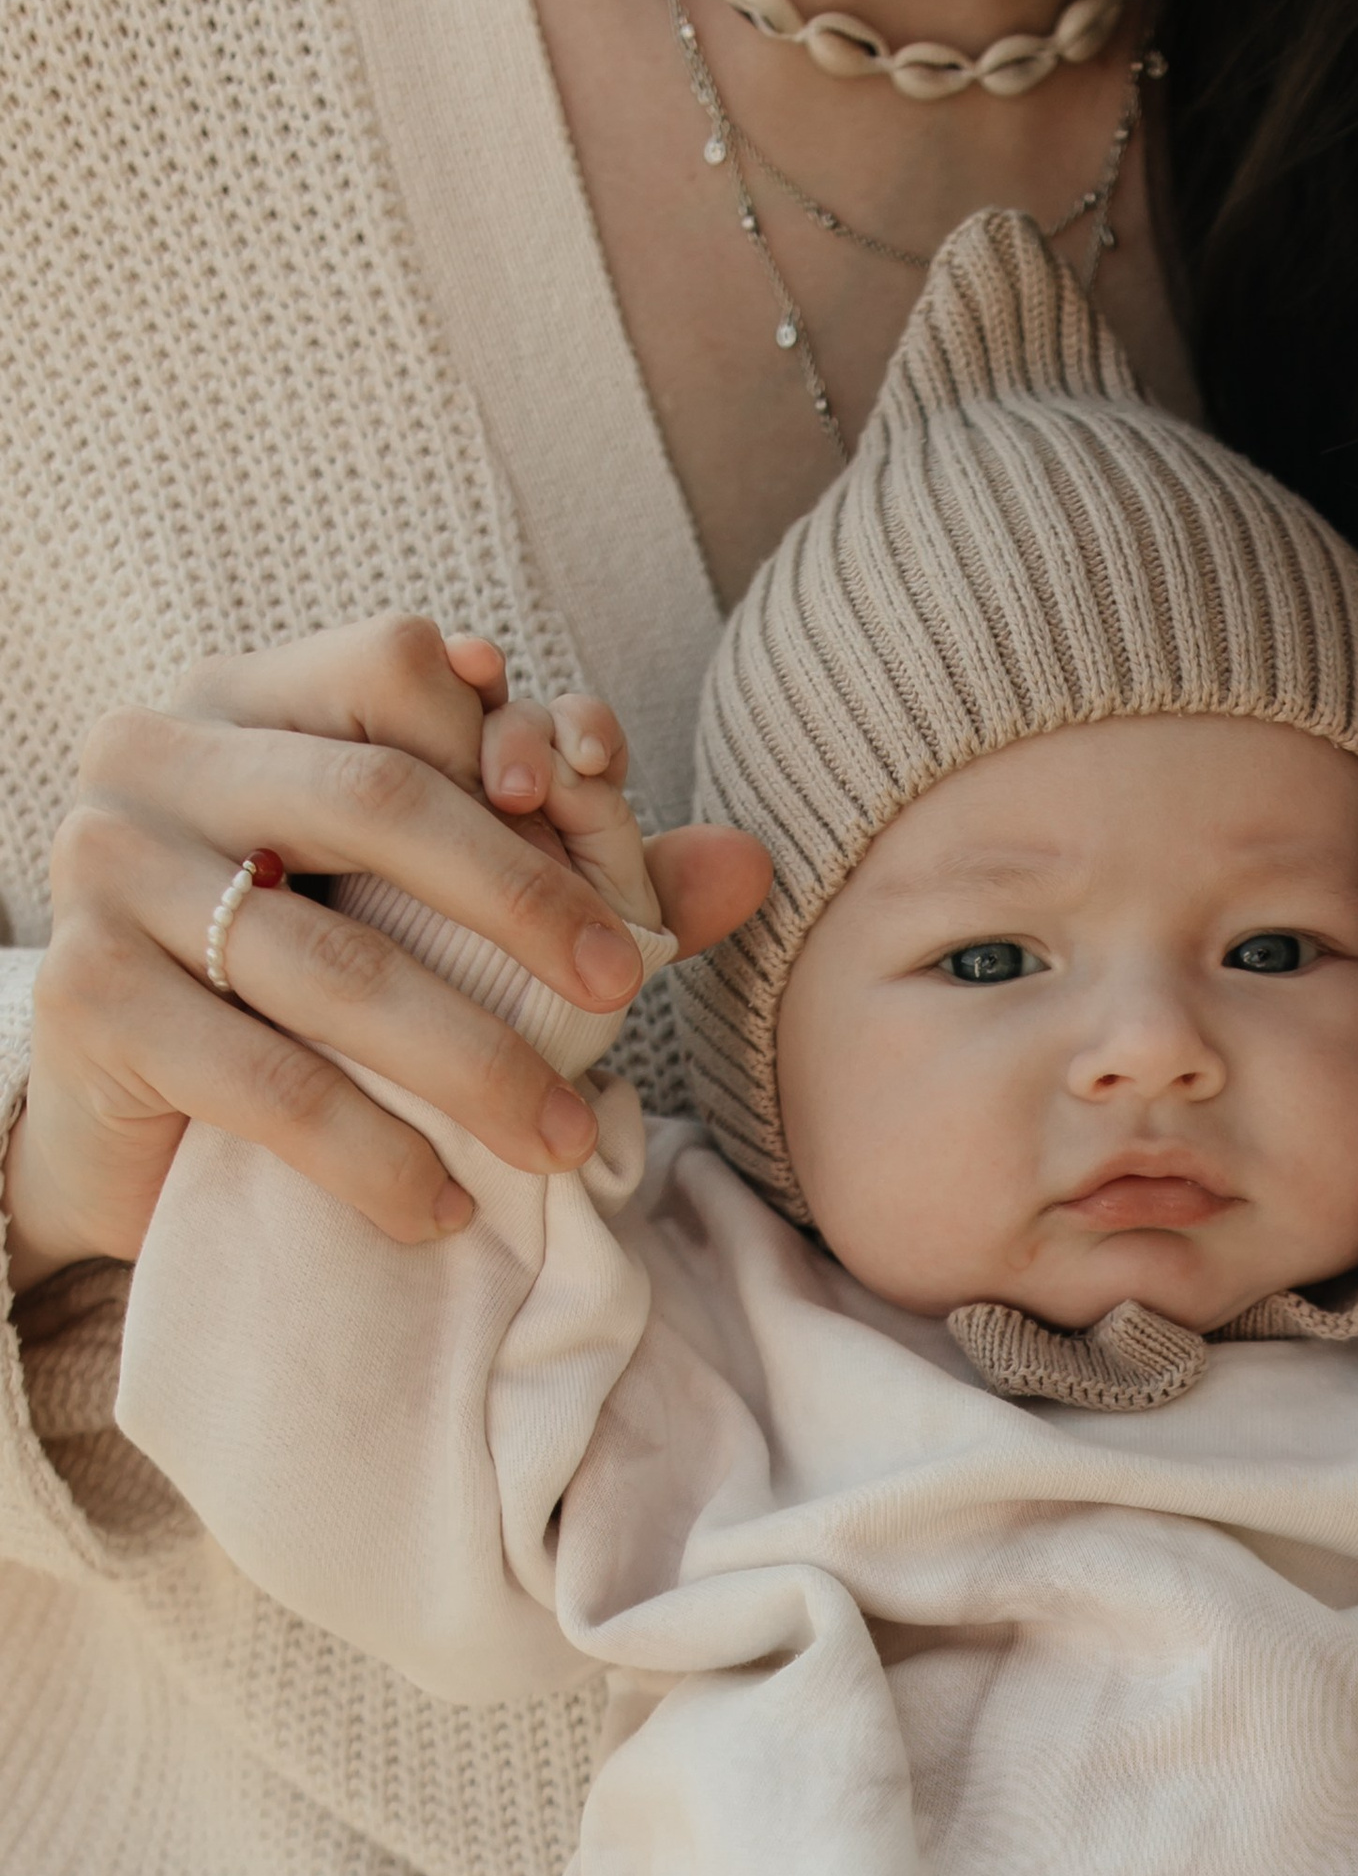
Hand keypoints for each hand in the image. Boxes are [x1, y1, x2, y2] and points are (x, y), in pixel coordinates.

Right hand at [3, 617, 770, 1296]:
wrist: (129, 1127)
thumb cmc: (297, 999)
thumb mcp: (426, 915)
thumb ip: (571, 873)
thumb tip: (750, 865)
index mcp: (249, 702)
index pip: (399, 668)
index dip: (518, 748)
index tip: (605, 847)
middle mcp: (160, 759)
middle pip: (380, 801)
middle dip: (524, 903)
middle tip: (620, 994)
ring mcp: (111, 873)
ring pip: (339, 962)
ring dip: (476, 1067)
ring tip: (562, 1141)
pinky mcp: (90, 1002)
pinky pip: (270, 1082)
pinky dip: (377, 1156)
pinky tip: (444, 1207)